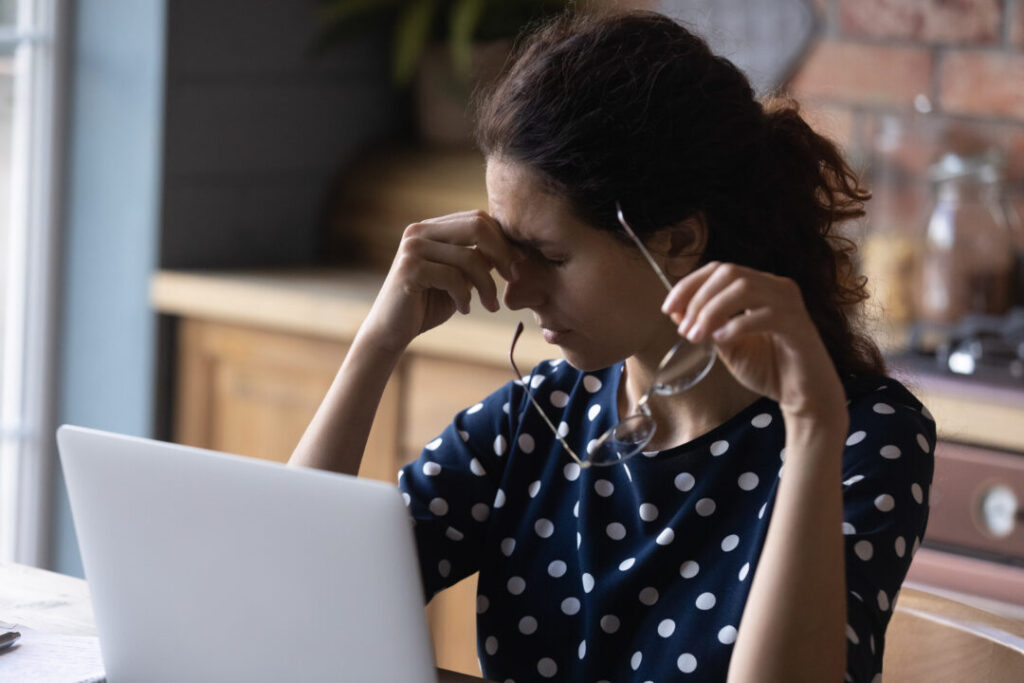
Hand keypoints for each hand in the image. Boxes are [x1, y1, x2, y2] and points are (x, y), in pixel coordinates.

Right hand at [360, 210, 520, 353]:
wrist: (392, 331)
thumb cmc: (428, 304)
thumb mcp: (459, 278)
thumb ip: (478, 259)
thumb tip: (514, 247)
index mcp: (432, 228)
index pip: (477, 218)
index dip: (503, 240)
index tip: (518, 265)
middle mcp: (419, 231)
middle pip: (477, 226)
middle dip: (502, 253)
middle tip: (514, 278)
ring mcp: (412, 248)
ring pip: (469, 257)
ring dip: (487, 285)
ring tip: (490, 305)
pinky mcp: (409, 269)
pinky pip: (453, 278)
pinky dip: (465, 296)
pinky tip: (464, 309)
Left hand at [662, 262, 846, 425]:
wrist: (805, 397)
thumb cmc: (768, 369)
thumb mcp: (727, 346)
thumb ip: (706, 327)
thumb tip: (677, 312)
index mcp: (760, 286)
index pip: (720, 270)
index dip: (689, 284)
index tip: (668, 308)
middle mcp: (777, 287)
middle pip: (729, 273)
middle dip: (699, 299)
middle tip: (685, 330)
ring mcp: (790, 303)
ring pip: (744, 287)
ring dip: (712, 311)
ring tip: (697, 337)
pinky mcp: (799, 324)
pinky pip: (764, 314)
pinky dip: (736, 325)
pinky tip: (721, 340)